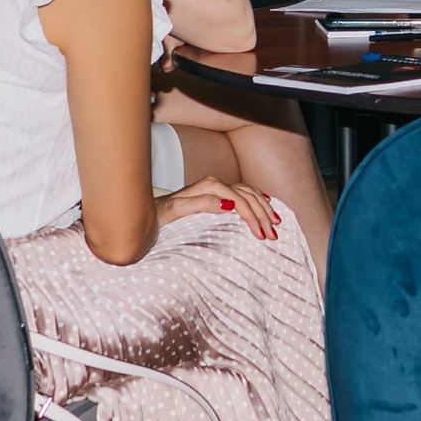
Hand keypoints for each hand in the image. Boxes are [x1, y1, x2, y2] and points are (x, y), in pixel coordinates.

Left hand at [160, 176, 279, 239]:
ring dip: (264, 207)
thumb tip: (230, 204)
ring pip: (249, 193)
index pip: (240, 201)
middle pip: (248, 196)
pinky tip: (265, 203)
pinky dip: (257, 199)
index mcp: (209, 187)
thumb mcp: (176, 212)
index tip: (261, 235)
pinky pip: (244, 192)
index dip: (253, 217)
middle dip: (263, 215)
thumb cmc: (158, 216)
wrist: (144, 214)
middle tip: (273, 234)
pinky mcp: (215, 193)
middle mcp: (215, 184)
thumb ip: (202, 204)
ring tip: (276, 222)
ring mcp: (216, 188)